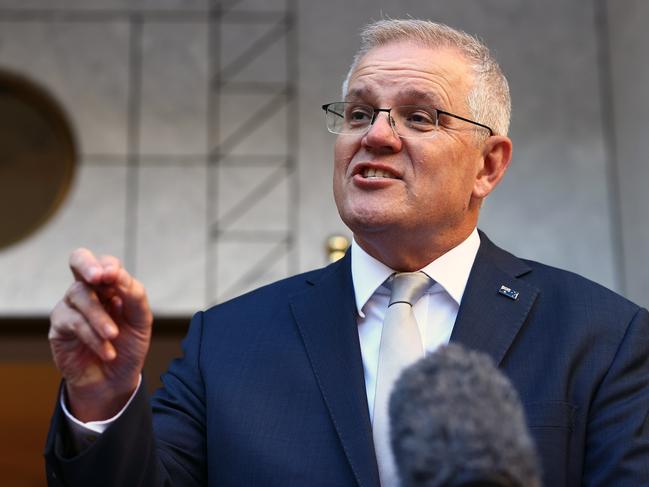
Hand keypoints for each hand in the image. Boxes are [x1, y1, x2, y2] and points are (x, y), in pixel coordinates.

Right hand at [49, 248, 152, 421]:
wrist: (115, 380)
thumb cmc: (128, 345)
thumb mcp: (141, 320)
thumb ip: (134, 295)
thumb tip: (118, 275)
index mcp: (110, 285)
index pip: (106, 263)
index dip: (108, 266)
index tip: (114, 276)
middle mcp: (88, 290)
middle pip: (79, 260)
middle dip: (87, 265)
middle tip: (99, 277)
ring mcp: (71, 306)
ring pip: (80, 295)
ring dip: (99, 317)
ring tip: (113, 335)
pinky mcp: (59, 327)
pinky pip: (73, 322)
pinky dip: (93, 337)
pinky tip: (108, 351)